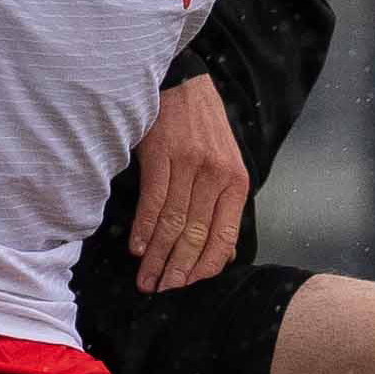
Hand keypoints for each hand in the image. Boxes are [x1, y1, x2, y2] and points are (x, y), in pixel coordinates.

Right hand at [124, 75, 249, 292]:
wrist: (180, 83)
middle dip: (178, 269)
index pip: (224, 236)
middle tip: (162, 291)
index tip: (189, 287)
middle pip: (196, 235)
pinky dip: (144, 228)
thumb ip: (222, 204)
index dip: (206, 267)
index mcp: (236, 181)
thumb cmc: (202, 128)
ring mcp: (189, 165)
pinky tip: (138, 248)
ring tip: (146, 278)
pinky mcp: (162, 155)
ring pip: (174, 223)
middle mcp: (216, 175)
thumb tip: (220, 251)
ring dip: (157, 256)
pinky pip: (154, 201)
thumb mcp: (224, 163)